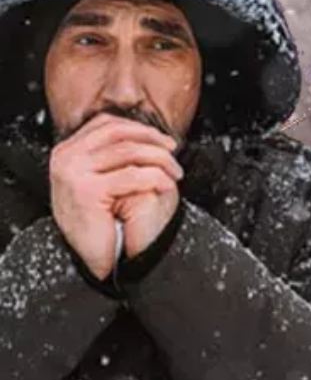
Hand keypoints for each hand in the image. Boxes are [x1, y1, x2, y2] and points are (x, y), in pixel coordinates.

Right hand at [49, 114, 182, 279]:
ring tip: (175, 173)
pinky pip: (132, 176)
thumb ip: (113, 155)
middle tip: (173, 151)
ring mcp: (72, 172)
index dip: (139, 128)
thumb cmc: (101, 221)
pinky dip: (156, 178)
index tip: (162, 139)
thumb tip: (148, 134)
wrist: (91, 255)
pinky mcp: (86, 190)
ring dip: (160, 160)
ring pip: (129, 151)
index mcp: (67, 151)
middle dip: (152, 139)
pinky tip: (168, 185)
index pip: (106, 124)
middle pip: (118, 132)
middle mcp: (66, 157)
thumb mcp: (101, 179)